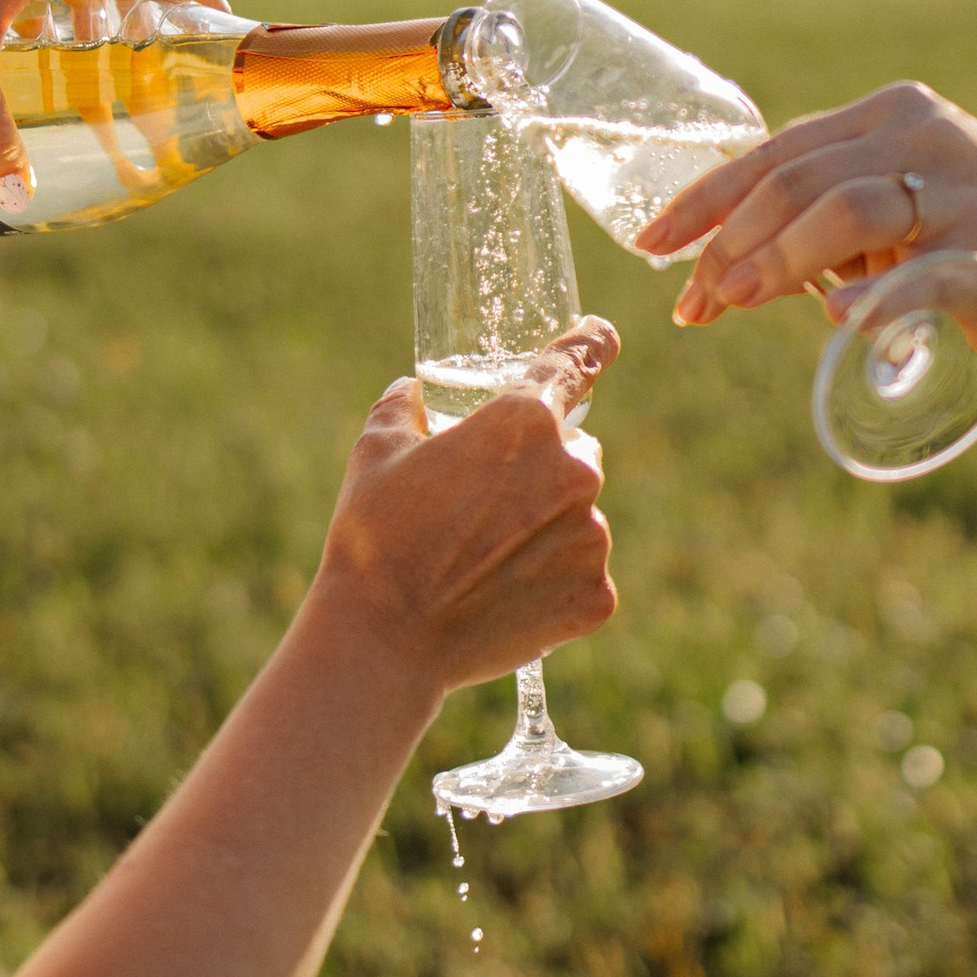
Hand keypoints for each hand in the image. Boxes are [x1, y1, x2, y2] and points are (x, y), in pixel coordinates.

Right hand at [313, 319, 620, 702]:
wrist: (383, 641)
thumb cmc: (375, 538)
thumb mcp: (377, 451)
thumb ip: (403, 407)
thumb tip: (411, 393)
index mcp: (524, 421)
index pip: (577, 361)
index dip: (592, 342)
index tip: (602, 335)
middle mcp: (574, 471)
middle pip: (574, 452)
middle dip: (538, 469)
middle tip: (481, 506)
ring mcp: (591, 537)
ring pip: (578, 516)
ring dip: (545, 527)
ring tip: (482, 562)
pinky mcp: (595, 595)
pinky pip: (581, 575)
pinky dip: (551, 582)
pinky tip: (503, 598)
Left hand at [649, 83, 976, 363]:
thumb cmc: (975, 250)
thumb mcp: (896, 213)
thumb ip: (820, 219)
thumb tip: (715, 265)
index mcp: (890, 114)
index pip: (777, 151)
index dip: (707, 199)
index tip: (651, 243)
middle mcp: (924, 135)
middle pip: (798, 180)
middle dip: (729, 241)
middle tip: (692, 298)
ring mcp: (964, 190)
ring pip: (846, 211)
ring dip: (777, 260)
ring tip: (731, 301)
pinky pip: (926, 271)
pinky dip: (878, 297)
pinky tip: (838, 323)